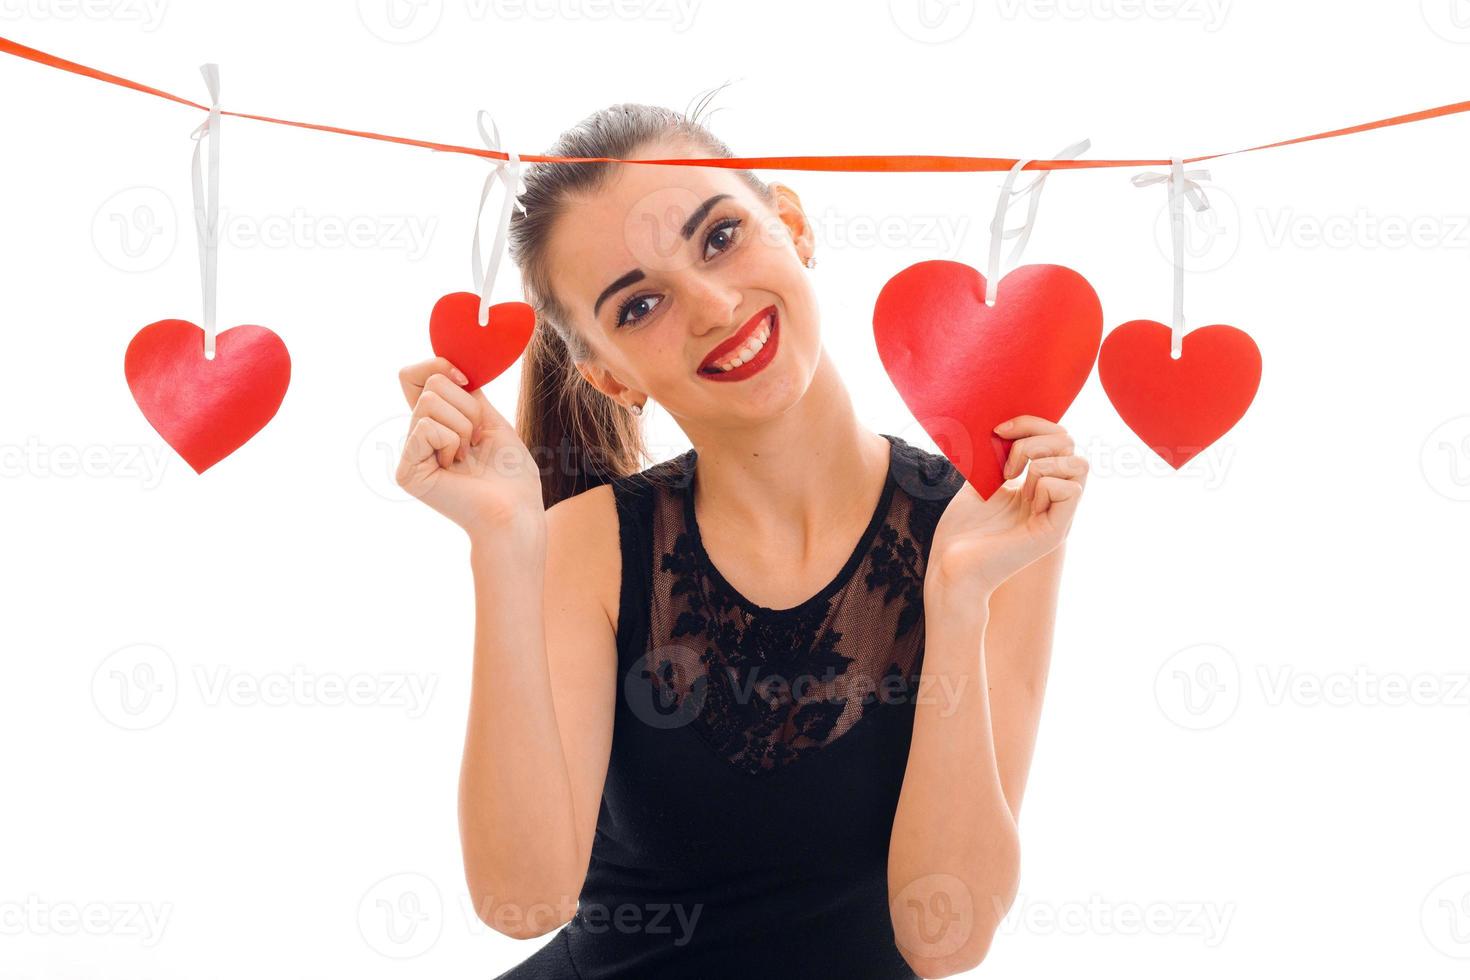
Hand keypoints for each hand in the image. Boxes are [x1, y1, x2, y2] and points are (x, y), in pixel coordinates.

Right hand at [394, 356, 544, 539]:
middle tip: (475, 443)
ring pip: (430, 402)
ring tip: (468, 457)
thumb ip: (464, 393)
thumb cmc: (511, 474)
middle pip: (430, 383)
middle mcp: (417, 437)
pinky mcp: (407, 470)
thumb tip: (444, 365)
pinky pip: (427, 426)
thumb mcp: (489, 420)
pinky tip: (456, 467)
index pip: (415, 377)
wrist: (516, 510)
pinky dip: (452, 441)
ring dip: (463, 427)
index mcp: (435, 425)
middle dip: (467, 408)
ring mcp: (409, 454)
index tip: (468, 381)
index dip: (438, 366)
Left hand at [927, 415, 1087, 597]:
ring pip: (1079, 465)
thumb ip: (999, 457)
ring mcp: (1057, 517)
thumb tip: (1009, 427)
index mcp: (1037, 489)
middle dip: (1036, 438)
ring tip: (1012, 481)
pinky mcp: (1054, 532)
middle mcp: (1052, 501)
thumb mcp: (980, 482)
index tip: (997, 431)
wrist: (950, 568)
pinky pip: (1071, 490)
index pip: (1057, 439)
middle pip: (1071, 446)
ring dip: (1041, 460)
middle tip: (1005, 465)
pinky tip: (1023, 500)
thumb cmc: (960, 533)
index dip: (1032, 424)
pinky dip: (1045, 483)